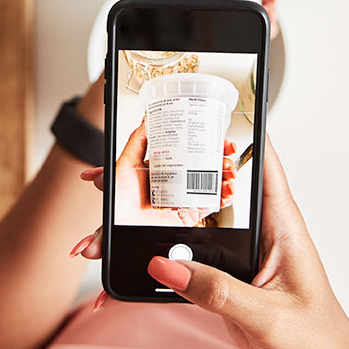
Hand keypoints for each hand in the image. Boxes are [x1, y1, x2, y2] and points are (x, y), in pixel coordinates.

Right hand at [75, 139, 348, 348]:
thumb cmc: (317, 340)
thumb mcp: (270, 316)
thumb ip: (221, 293)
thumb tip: (169, 267)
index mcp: (279, 222)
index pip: (256, 160)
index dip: (224, 130)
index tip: (186, 111)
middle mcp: (253, 230)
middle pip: (199, 189)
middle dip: (151, 181)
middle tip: (107, 178)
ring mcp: (233, 253)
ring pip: (180, 226)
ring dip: (138, 226)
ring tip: (96, 232)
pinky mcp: (219, 278)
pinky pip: (177, 265)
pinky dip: (145, 267)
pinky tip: (116, 274)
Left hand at [112, 119, 236, 227]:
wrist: (120, 228)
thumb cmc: (119, 202)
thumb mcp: (124, 164)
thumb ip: (137, 141)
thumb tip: (147, 119)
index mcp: (163, 169)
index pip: (189, 152)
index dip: (206, 145)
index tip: (219, 141)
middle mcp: (175, 183)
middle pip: (205, 167)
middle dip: (222, 160)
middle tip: (228, 156)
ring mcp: (183, 198)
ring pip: (212, 185)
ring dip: (226, 178)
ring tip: (229, 174)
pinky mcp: (188, 214)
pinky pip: (211, 205)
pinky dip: (224, 198)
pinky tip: (227, 191)